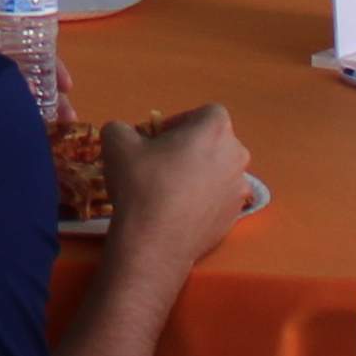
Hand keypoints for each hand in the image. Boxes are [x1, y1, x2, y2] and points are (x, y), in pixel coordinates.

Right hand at [97, 104, 256, 271]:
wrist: (155, 242)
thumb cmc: (142, 184)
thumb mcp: (116, 142)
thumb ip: (122, 128)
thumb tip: (125, 134)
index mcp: (215, 129)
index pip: (206, 113)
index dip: (182, 121)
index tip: (160, 138)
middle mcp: (236, 156)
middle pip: (216, 142)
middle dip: (192, 147)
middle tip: (163, 162)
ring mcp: (239, 189)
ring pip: (219, 171)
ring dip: (199, 174)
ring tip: (170, 189)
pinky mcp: (236, 217)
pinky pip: (219, 199)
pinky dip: (203, 200)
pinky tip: (178, 211)